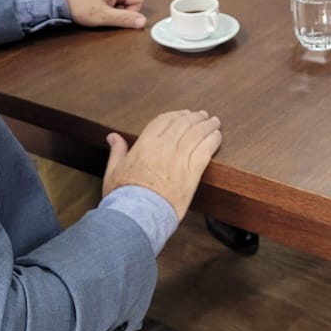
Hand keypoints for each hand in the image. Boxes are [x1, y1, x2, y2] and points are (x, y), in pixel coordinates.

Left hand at [62, 0, 145, 28]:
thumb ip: (125, 19)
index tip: (114, 16)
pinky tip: (93, 7)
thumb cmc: (78, 4)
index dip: (129, 13)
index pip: (138, 1)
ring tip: (96, 10)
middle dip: (118, 11)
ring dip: (110, 9)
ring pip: (119, 0)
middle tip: (103, 13)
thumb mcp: (104, 15)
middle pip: (129, 0)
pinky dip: (104, 5)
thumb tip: (142, 21)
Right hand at [104, 109, 221, 220]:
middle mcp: (164, 147)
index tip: (184, 114)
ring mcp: (180, 159)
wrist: (138, 217)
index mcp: (145, 144)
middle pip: (184, 123)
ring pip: (198, 133)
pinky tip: (217, 136)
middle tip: (202, 115)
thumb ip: (117, 151)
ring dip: (207, 125)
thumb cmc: (124, 198)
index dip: (177, 115)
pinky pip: (206, 150)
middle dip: (195, 118)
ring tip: (214, 122)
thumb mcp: (113, 171)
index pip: (165, 120)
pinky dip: (213, 140)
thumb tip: (112, 137)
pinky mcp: (192, 173)